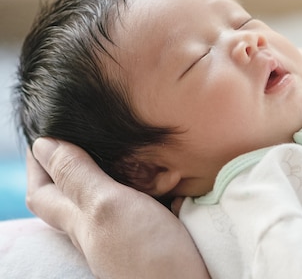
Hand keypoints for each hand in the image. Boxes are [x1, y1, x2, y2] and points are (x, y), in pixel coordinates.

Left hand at [27, 138, 209, 278]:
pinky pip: (152, 199)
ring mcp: (131, 232)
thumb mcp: (107, 207)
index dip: (40, 163)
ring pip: (119, 191)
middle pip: (79, 189)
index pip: (42, 191)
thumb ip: (79, 176)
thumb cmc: (147, 256)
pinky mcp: (159, 233)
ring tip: (146, 151)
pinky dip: (160, 182)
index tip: (51, 132)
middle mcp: (100, 228)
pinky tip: (174, 175)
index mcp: (79, 221)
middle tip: (102, 135)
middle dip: (87, 158)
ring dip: (132, 168)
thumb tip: (43, 144)